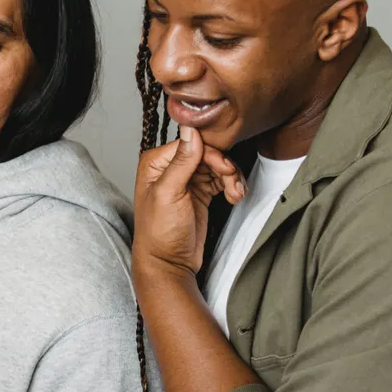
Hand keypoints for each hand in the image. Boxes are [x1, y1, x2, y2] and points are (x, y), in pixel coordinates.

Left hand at [133, 126, 245, 275]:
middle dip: (225, 168)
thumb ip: (181, 161)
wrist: (169, 264)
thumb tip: (190, 128)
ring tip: (235, 195)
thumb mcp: (169, 194)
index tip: (225, 169)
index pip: (191, 144)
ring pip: (217, 166)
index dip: (212, 154)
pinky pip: (221, 180)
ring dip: (231, 178)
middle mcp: (171, 167)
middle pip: (207, 153)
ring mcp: (187, 180)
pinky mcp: (200, 192)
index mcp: (156, 162)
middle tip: (233, 184)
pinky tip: (234, 197)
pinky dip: (231, 186)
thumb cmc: (160, 233)